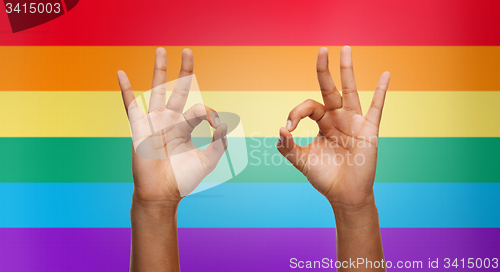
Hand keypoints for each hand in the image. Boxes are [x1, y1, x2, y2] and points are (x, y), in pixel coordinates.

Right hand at [117, 48, 227, 205]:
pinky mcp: (139, 128)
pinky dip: (125, 89)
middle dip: (184, 70)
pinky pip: (130, 105)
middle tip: (188, 51)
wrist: (162, 194)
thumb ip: (219, 143)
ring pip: (156, 90)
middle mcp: (170, 120)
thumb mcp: (208, 160)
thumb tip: (224, 123)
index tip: (216, 123)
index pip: (198, 107)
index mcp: (185, 126)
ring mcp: (154, 122)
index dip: (209, 112)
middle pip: (178, 89)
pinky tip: (121, 73)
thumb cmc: (183, 179)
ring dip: (158, 70)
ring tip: (161, 50)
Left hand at [277, 46, 389, 209]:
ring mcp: (354, 122)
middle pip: (330, 89)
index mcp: (322, 123)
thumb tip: (279, 129)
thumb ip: (288, 147)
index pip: (309, 107)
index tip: (288, 128)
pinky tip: (386, 74)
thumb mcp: (301, 161)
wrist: (344, 195)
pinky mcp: (369, 131)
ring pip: (351, 91)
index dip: (296, 113)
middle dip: (324, 70)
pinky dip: (381, 91)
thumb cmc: (324, 177)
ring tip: (346, 49)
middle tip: (321, 50)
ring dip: (348, 70)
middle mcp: (338, 118)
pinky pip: (376, 108)